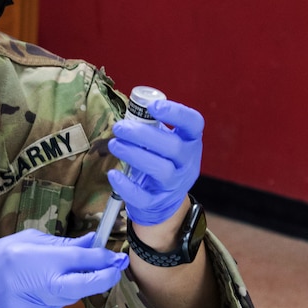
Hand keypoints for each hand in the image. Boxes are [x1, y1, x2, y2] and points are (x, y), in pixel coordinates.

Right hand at [0, 230, 128, 307]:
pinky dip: (56, 295)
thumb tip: (93, 242)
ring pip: (70, 297)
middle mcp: (38, 285)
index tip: (117, 256)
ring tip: (59, 272)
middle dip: (104, 277)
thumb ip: (62, 244)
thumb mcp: (28, 240)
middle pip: (83, 285)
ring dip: (76, 284)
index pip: (81, 260)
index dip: (104, 259)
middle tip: (116, 267)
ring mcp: (34, 306)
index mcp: (37, 259)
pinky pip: (54, 306)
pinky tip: (39, 287)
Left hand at [107, 99, 203, 225]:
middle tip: (120, 128)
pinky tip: (113, 174)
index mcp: (190, 141)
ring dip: (134, 155)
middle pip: (173, 147)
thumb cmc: (162, 160)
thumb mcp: (165, 140)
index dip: (176, 113)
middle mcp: (187, 163)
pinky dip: (127, 186)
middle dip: (143, 135)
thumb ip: (152, 125)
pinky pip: (144, 196)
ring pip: (161, 170)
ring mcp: (175, 184)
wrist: (164, 200)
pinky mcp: (158, 202)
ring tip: (114, 144)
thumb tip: (129, 112)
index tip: (152, 106)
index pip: (193, 123)